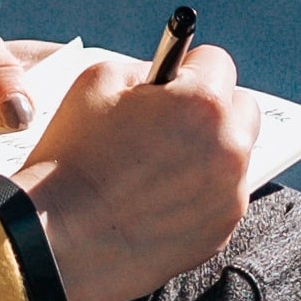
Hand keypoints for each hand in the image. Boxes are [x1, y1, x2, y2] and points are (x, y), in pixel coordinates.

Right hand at [14, 43, 255, 300]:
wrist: (57, 237)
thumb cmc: (71, 157)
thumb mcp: (97, 83)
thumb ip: (144, 69)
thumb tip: (166, 77)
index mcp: (202, 103)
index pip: (218, 62)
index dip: (189, 68)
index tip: (174, 81)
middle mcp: (229, 148)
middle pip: (243, 109)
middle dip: (213, 109)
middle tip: (173, 122)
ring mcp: (229, 196)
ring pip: (234, 157)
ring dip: (209, 153)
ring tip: (160, 168)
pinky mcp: (220, 233)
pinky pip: (221, 198)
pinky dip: (199, 194)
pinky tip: (157, 200)